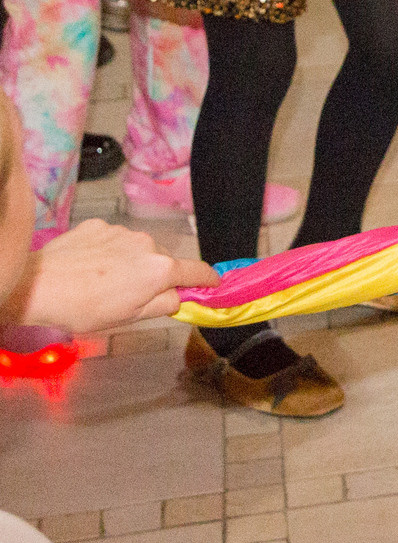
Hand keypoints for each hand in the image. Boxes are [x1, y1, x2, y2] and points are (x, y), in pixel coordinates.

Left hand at [17, 219, 217, 332]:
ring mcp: (121, 231)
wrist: (39, 286)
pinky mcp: (98, 225)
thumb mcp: (131, 317)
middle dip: (155, 275)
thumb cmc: (82, 308)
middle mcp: (147, 244)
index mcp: (160, 269)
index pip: (197, 271)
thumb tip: (178, 297)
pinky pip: (113, 239)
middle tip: (132, 295)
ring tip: (103, 281)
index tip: (213, 282)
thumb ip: (164, 304)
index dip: (208, 279)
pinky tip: (89, 266)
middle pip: (163, 260)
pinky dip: (108, 251)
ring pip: (137, 249)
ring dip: (130, 262)